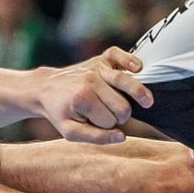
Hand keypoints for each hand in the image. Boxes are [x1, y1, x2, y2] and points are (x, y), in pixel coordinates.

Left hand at [36, 47, 152, 144]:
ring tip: (147, 103)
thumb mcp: (70, 131)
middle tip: (110, 117)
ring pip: (126, 82)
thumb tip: (122, 136)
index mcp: (83, 99)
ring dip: (140, 94)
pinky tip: (138, 69)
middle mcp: (91, 81)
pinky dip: (130, 60)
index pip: (111, 121)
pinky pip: (118, 55)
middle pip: (122, 105)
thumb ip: (95, 137)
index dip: (107, 126)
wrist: (45, 88)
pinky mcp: (101, 59)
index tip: (97, 124)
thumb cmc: (60, 112)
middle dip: (121, 116)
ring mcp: (96, 68)